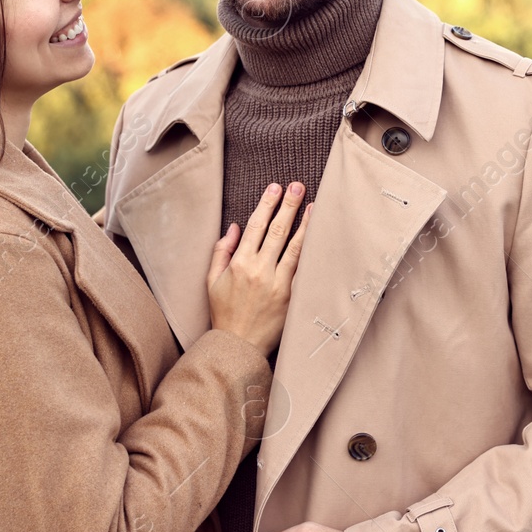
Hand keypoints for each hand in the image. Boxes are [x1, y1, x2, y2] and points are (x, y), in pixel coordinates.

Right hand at [207, 182, 309, 353]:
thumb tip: (235, 227)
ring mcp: (278, 284)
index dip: (267, 204)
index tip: (275, 188)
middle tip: (298, 185)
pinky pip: (303, 269)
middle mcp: (260, 271)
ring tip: (315, 206)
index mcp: (240, 264)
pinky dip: (311, 252)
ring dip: (306, 224)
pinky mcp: (292, 297)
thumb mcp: (212, 281)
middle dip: (289, 205)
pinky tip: (319, 238)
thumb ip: (222, 251)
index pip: (256, 226)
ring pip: (295, 247)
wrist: (239, 345)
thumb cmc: (224, 313)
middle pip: (278, 231)